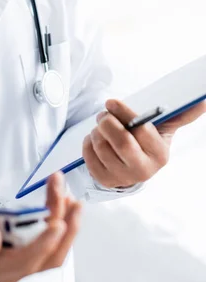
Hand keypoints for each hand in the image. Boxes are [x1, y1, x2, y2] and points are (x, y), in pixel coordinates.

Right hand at [0, 172, 82, 281]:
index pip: (28, 260)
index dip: (45, 243)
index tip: (58, 224)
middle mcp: (17, 267)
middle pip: (50, 254)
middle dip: (65, 227)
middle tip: (71, 201)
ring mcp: (27, 255)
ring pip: (55, 242)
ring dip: (65, 217)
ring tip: (67, 192)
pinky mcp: (33, 242)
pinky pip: (51, 232)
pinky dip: (59, 213)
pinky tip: (62, 197)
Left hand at [82, 98, 205, 188]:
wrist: (133, 165)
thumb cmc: (146, 141)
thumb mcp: (163, 128)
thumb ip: (181, 114)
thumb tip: (202, 101)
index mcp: (160, 154)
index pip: (140, 130)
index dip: (123, 112)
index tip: (111, 102)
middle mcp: (143, 170)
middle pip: (120, 141)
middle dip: (107, 122)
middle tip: (103, 114)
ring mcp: (123, 178)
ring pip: (101, 147)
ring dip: (96, 131)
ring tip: (101, 126)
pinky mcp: (104, 180)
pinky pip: (88, 157)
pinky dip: (88, 143)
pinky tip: (95, 139)